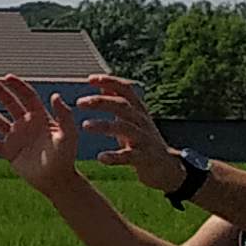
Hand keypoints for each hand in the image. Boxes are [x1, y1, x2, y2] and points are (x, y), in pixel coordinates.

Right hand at [0, 73, 86, 194]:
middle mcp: (26, 124)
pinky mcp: (8, 151)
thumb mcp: (68, 134)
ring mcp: (16, 137)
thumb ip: (64, 115)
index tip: (7, 77)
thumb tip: (55, 96)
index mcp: (41, 117)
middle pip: (9, 103)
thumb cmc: (65, 157)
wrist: (56, 179)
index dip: (17, 86)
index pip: (27, 96)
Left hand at [82, 78, 184, 192]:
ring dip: (104, 126)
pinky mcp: (144, 158)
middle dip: (101, 102)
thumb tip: (104, 86)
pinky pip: (129, 156)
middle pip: (122, 106)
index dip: (110, 82)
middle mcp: (142, 121)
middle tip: (80, 102)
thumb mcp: (133, 119)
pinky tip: (101, 158)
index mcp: (138, 110)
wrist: (166, 166)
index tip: (91, 79)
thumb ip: (119, 103)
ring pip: (125, 128)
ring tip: (85, 126)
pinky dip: (115, 157)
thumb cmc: (143, 139)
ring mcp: (144, 139)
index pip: (126, 90)